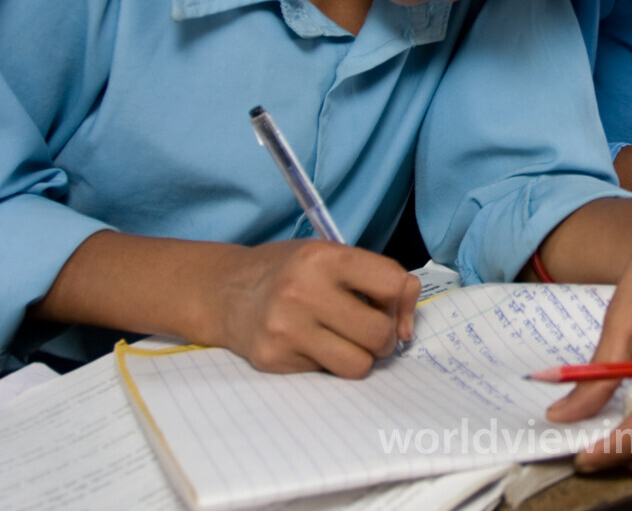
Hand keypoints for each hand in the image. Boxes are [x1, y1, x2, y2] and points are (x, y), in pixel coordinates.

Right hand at [206, 240, 419, 377]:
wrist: (225, 291)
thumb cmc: (291, 273)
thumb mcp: (332, 256)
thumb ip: (378, 279)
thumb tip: (406, 329)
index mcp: (324, 257)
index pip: (393, 283)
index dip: (399, 300)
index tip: (388, 306)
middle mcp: (303, 290)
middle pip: (378, 333)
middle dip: (382, 338)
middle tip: (367, 331)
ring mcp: (285, 328)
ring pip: (358, 365)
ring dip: (359, 357)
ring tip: (343, 341)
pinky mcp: (273, 358)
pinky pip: (327, 374)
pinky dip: (328, 364)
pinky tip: (309, 344)